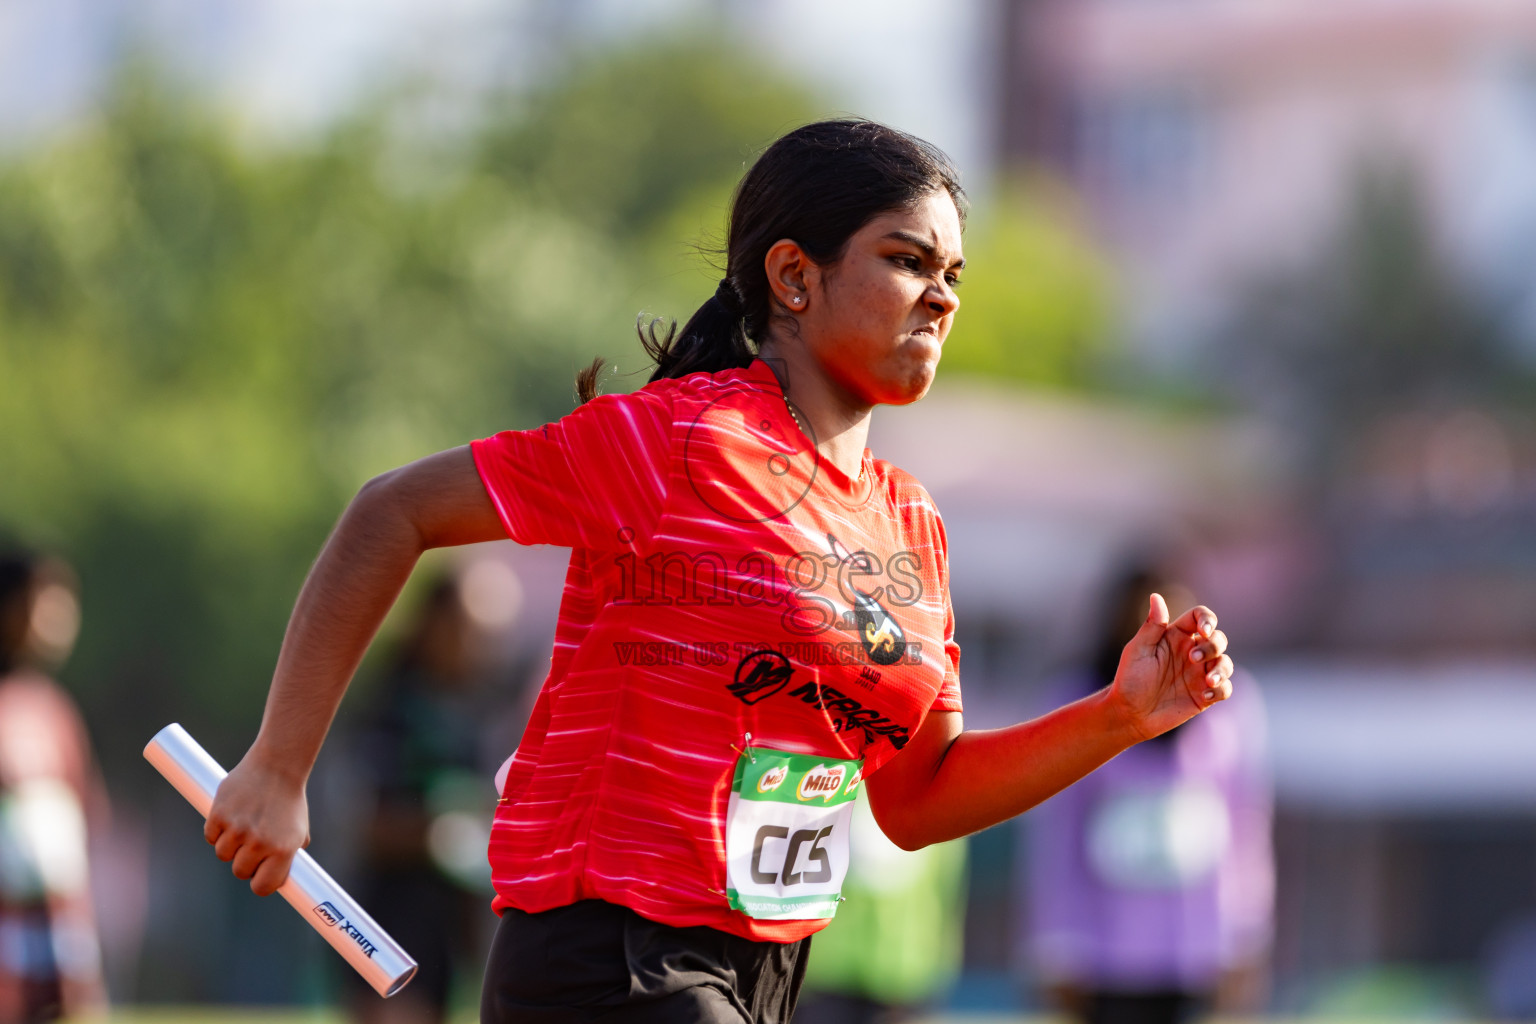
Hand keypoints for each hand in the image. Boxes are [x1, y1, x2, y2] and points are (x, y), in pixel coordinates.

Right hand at [204, 755, 310, 896]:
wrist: (278, 765)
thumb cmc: (289, 800)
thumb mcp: (298, 831)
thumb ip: (289, 857)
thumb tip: (282, 882)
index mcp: (283, 849)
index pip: (262, 887)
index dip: (260, 882)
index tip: (259, 875)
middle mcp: (260, 842)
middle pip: (240, 872)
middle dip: (245, 861)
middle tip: (252, 844)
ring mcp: (238, 829)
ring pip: (223, 854)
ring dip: (230, 844)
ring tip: (244, 824)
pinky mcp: (219, 815)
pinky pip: (211, 836)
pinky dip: (217, 830)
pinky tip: (232, 815)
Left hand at [1109, 593, 1232, 740]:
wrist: (1130, 713)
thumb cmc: (1130, 678)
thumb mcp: (1138, 650)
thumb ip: (1152, 626)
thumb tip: (1156, 596)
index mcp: (1175, 636)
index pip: (1200, 617)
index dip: (1207, 620)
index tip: (1203, 631)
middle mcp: (1191, 652)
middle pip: (1218, 639)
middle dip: (1213, 646)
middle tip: (1193, 658)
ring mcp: (1199, 674)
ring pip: (1225, 663)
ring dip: (1222, 669)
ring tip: (1208, 681)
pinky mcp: (1204, 695)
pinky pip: (1224, 689)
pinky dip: (1220, 689)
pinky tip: (1204, 695)